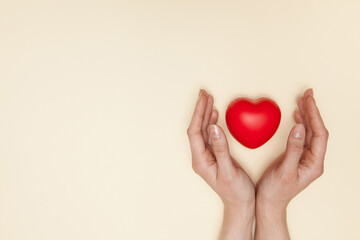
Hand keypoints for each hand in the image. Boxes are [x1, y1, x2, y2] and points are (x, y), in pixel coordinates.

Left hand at [187, 89, 254, 239]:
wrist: (240, 205)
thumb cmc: (236, 191)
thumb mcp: (229, 171)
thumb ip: (221, 149)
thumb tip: (213, 128)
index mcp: (201, 161)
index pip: (195, 132)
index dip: (198, 114)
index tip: (204, 99)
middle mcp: (200, 157)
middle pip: (196, 129)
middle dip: (199, 110)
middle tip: (204, 93)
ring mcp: (206, 156)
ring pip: (202, 131)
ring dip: (204, 114)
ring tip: (209, 99)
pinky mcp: (214, 156)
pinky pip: (209, 135)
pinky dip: (211, 122)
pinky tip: (214, 115)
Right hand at [255, 88, 328, 239]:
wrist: (269, 203)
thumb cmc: (276, 191)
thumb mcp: (284, 170)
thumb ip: (293, 149)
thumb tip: (299, 128)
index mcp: (314, 163)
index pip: (319, 134)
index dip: (314, 116)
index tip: (308, 100)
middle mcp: (313, 159)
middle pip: (317, 130)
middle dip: (312, 111)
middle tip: (307, 94)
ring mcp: (306, 157)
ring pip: (311, 131)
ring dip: (307, 115)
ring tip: (302, 100)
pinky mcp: (297, 156)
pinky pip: (303, 136)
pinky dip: (300, 123)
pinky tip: (296, 116)